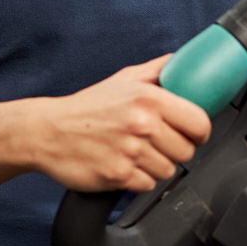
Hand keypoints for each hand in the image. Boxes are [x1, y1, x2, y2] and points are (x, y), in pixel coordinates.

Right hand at [29, 55, 213, 193]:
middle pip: (186, 151)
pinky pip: (148, 185)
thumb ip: (157, 70)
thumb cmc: (86, 108)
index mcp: (148, 98)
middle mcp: (141, 123)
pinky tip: (124, 165)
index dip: (200, 132)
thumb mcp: (123, 79)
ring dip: (155, 166)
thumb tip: (182, 61)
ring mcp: (130, 151)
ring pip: (168, 170)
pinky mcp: (118, 175)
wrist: (46, 131)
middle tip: (156, 144)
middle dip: (175, 150)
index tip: (194, 134)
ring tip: (136, 154)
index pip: (199, 122)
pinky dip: (138, 179)